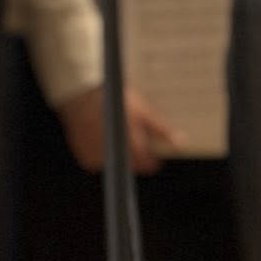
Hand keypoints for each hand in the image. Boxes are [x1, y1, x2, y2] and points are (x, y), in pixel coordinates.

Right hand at [58, 85, 182, 174]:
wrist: (81, 94)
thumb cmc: (115, 100)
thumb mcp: (142, 110)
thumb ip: (160, 129)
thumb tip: (180, 142)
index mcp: (131, 146)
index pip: (147, 165)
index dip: (152, 159)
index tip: (153, 151)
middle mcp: (115, 157)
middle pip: (131, 165)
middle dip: (134, 154)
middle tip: (131, 134)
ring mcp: (98, 160)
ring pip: (115, 163)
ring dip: (118, 153)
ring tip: (115, 131)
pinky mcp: (85, 159)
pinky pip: (98, 161)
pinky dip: (102, 152)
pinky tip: (101, 135)